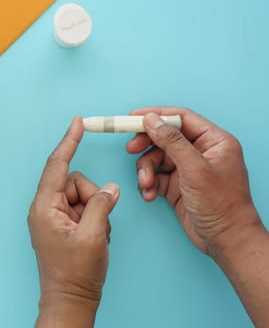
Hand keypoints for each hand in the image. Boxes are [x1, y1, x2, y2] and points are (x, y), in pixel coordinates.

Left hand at [28, 116, 118, 326]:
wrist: (70, 300)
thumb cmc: (76, 274)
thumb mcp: (94, 235)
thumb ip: (102, 204)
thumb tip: (109, 188)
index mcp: (45, 207)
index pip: (57, 166)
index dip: (69, 142)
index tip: (77, 123)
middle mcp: (45, 208)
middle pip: (75, 182)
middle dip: (92, 197)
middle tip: (98, 223)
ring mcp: (53, 217)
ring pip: (82, 195)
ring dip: (95, 211)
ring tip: (96, 235)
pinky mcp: (61, 225)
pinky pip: (82, 209)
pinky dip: (94, 219)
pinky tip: (94, 238)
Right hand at [125, 107, 260, 254]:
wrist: (225, 240)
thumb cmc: (221, 204)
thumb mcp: (194, 168)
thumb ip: (171, 141)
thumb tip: (152, 120)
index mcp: (213, 141)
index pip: (180, 118)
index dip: (156, 115)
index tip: (133, 118)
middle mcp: (200, 152)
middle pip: (164, 137)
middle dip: (146, 144)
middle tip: (131, 149)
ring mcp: (188, 169)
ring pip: (156, 158)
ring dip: (146, 170)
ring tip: (147, 184)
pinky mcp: (177, 185)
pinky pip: (155, 176)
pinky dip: (149, 184)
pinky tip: (150, 195)